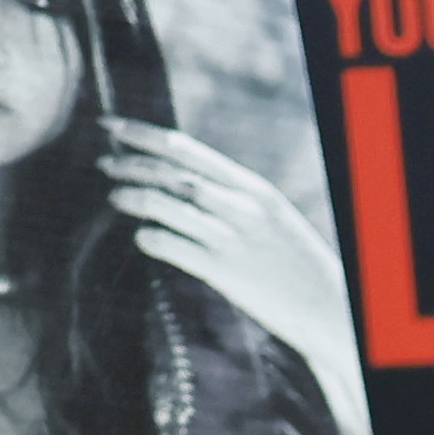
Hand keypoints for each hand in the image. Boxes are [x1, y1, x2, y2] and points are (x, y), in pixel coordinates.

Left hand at [105, 121, 366, 422]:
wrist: (331, 309)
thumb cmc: (300, 267)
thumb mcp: (273, 219)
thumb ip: (234, 199)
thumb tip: (189, 186)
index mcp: (253, 188)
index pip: (186, 150)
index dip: (143, 135)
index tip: (112, 126)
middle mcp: (240, 207)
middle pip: (170, 173)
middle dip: (129, 162)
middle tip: (102, 160)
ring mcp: (231, 239)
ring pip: (165, 205)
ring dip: (132, 197)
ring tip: (114, 196)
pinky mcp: (224, 273)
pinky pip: (172, 247)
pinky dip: (150, 238)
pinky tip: (141, 237)